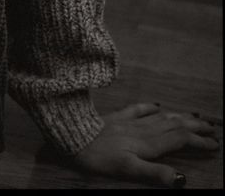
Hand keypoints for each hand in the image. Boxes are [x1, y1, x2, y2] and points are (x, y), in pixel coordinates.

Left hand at [71, 102, 218, 187]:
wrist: (72, 137)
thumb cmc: (99, 157)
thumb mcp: (128, 169)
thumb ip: (154, 173)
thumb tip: (181, 178)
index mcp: (147, 143)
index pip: (179, 139)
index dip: (198, 141)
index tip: (214, 143)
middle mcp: (141, 130)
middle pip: (174, 125)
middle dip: (194, 126)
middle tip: (212, 127)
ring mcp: (128, 122)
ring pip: (160, 117)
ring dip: (179, 116)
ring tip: (193, 116)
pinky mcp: (116, 118)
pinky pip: (137, 109)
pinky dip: (150, 107)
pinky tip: (156, 105)